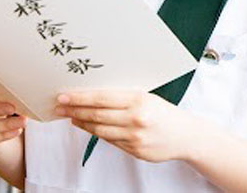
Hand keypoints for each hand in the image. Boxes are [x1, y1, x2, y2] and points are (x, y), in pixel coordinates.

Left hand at [55, 90, 198, 162]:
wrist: (186, 135)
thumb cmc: (165, 113)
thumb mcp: (147, 98)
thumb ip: (123, 98)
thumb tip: (93, 96)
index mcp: (139, 99)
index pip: (102, 98)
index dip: (80, 98)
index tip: (64, 96)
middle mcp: (136, 118)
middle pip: (97, 114)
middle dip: (75, 110)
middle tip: (60, 107)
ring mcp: (134, 136)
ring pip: (99, 130)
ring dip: (82, 123)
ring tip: (71, 117)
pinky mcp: (134, 150)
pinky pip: (110, 141)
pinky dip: (96, 134)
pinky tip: (89, 128)